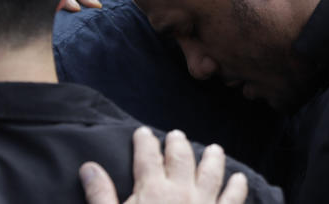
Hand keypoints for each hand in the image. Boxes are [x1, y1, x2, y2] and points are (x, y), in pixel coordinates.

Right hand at [80, 128, 247, 203]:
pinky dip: (237, 187)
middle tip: (176, 135)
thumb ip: (100, 194)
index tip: (142, 132)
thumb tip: (89, 166)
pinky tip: (239, 179)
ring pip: (211, 172)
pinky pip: (233, 199)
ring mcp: (204, 203)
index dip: (144, 142)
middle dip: (177, 144)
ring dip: (212, 158)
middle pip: (181, 158)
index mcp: (152, 190)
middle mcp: (181, 191)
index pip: (147, 157)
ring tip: (213, 149)